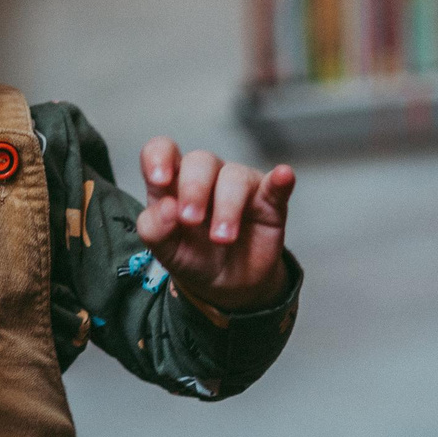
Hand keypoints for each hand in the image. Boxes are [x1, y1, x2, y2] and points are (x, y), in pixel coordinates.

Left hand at [135, 139, 293, 312]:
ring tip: (222, 238)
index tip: (160, 180)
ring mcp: (239, 185)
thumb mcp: (165, 250)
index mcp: (173, 183)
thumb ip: (154, 229)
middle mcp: (206, 177)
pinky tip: (283, 175)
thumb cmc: (193, 256)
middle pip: (200, 160)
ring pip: (233, 175)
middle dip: (194, 189)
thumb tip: (164, 206)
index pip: (162, 150)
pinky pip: (276, 184)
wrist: (228, 286)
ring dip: (227, 207)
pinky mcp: (269, 200)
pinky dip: (280, 179)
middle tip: (191, 221)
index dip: (159, 156)